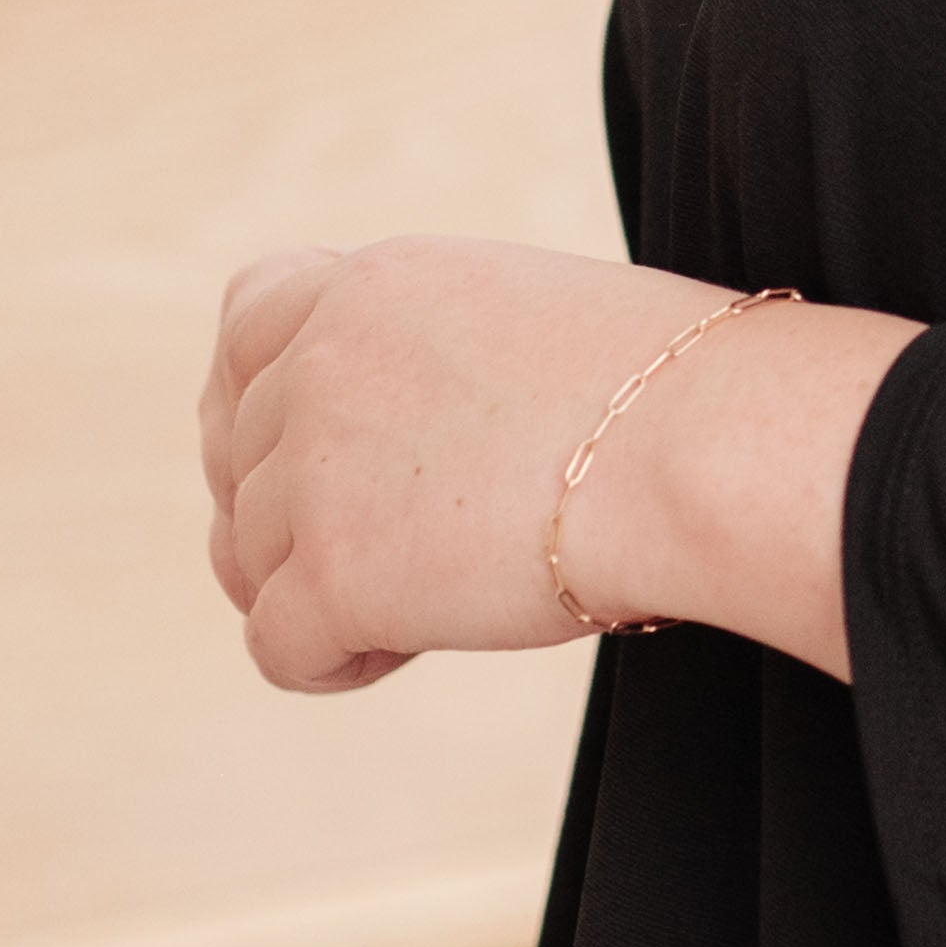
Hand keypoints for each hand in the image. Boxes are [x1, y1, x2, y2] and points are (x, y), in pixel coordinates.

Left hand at [199, 237, 920, 694]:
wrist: (707, 448)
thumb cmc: (681, 394)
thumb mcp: (533, 318)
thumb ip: (444, 356)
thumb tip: (419, 445)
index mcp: (377, 283)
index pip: (248, 324)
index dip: (259, 402)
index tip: (321, 459)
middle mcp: (325, 356)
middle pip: (238, 456)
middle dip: (297, 515)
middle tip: (396, 554)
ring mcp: (318, 461)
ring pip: (251, 554)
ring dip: (323, 591)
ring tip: (426, 607)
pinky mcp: (335, 566)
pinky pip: (274, 644)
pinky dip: (328, 663)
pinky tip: (403, 652)